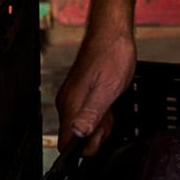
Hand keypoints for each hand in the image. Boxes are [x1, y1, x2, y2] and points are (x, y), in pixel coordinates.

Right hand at [56, 27, 136, 155]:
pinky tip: (108, 99)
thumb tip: (78, 134)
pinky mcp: (78, 93)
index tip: (100, 130)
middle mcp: (67, 103)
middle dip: (96, 133)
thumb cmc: (112, 56)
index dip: (86, 146)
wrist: (111, 33)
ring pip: (83, 127)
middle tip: (109, 113)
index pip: (66, 144)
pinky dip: (100, 113)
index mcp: (71, 105)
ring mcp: (72, 97)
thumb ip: (92, 114)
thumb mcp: (108, 88)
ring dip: (100, 122)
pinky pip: (86, 114)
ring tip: (110, 103)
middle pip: (76, 138)